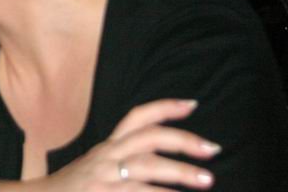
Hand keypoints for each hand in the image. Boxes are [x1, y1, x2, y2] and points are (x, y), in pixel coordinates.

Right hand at [44, 99, 219, 190]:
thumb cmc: (77, 187)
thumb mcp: (98, 166)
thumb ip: (125, 159)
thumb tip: (161, 159)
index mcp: (108, 147)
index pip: (136, 118)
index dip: (164, 108)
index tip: (192, 105)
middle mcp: (107, 156)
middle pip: (148, 138)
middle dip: (182, 140)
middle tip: (212, 149)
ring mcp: (106, 176)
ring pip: (147, 166)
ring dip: (180, 172)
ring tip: (208, 180)